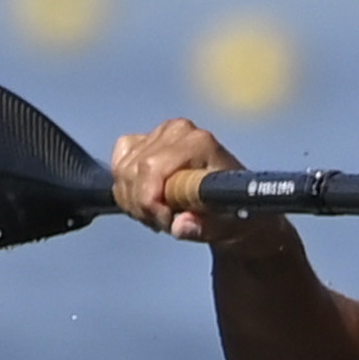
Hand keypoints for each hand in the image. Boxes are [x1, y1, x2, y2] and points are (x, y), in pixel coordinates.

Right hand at [112, 119, 247, 243]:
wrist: (238, 204)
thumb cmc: (236, 214)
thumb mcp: (226, 228)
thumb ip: (203, 228)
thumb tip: (180, 226)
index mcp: (199, 144)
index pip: (151, 169)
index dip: (150, 202)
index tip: (167, 222)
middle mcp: (178, 131)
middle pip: (132, 171)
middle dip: (142, 205)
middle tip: (164, 223)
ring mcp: (161, 132)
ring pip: (123, 171)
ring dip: (134, 201)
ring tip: (161, 214)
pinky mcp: (147, 139)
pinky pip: (120, 162)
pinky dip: (126, 187)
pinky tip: (149, 200)